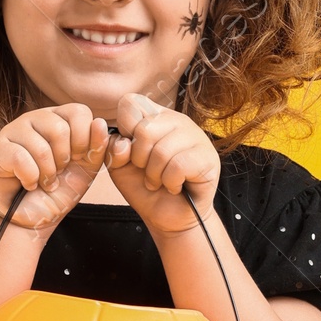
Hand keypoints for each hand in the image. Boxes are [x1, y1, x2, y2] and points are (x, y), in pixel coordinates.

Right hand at [0, 104, 111, 229]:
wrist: (34, 216)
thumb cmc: (59, 188)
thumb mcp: (87, 167)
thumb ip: (98, 146)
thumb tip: (100, 123)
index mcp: (58, 117)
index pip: (79, 112)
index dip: (83, 139)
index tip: (77, 158)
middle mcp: (35, 118)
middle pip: (59, 129)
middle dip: (63, 160)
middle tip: (57, 172)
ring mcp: (13, 131)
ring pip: (40, 147)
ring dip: (47, 173)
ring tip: (44, 181)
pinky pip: (20, 159)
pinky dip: (30, 178)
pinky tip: (28, 183)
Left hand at [105, 94, 221, 236]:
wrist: (167, 217)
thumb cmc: (145, 188)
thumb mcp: (119, 166)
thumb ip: (113, 149)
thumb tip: (124, 144)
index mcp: (154, 116)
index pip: (130, 103)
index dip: (124, 129)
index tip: (131, 152)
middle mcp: (176, 120)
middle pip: (145, 130)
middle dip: (139, 160)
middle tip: (148, 172)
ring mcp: (195, 136)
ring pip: (162, 150)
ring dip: (155, 175)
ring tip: (161, 182)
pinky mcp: (207, 157)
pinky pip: (178, 166)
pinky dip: (170, 183)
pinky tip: (175, 186)